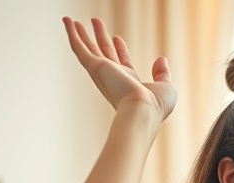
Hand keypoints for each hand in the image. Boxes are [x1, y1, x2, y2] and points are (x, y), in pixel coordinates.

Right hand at [62, 17, 176, 119]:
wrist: (143, 111)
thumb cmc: (156, 105)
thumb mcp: (166, 86)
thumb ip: (162, 73)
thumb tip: (161, 59)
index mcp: (129, 82)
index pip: (122, 62)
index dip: (120, 49)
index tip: (117, 38)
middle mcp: (114, 77)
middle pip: (104, 52)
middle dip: (99, 37)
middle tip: (95, 22)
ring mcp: (102, 72)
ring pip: (89, 48)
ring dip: (82, 34)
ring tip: (73, 20)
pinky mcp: (95, 67)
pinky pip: (79, 47)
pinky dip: (72, 34)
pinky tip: (67, 21)